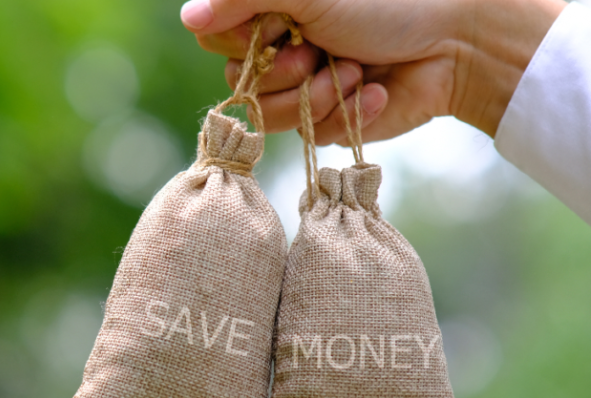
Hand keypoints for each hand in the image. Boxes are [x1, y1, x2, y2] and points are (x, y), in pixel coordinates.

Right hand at [180, 0, 565, 144]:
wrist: (458, 42)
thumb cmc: (388, 1)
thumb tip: (188, 16)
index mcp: (270, 12)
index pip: (214, 36)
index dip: (240, 40)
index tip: (280, 26)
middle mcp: (280, 48)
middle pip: (237, 81)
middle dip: (283, 71)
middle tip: (319, 50)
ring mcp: (303, 88)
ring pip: (271, 114)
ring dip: (317, 94)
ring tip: (356, 72)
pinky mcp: (329, 122)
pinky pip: (310, 135)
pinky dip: (347, 112)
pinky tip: (376, 90)